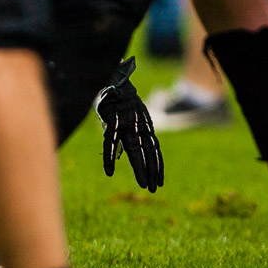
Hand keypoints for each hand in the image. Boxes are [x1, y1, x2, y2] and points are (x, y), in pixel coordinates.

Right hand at [93, 57, 163, 191]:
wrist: (113, 78)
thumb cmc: (117, 100)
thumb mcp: (123, 120)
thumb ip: (123, 136)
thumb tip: (118, 154)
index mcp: (143, 127)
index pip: (153, 149)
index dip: (157, 165)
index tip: (159, 181)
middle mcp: (138, 126)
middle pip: (147, 152)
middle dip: (151, 171)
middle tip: (154, 189)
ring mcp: (126, 123)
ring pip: (134, 149)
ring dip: (139, 168)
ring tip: (143, 185)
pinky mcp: (112, 120)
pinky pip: (109, 141)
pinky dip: (108, 157)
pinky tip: (109, 172)